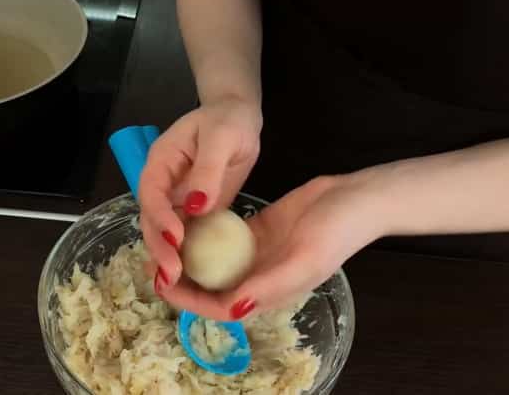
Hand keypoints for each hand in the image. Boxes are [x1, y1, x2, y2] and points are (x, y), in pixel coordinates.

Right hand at [138, 96, 261, 289]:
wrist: (237, 118)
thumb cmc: (228, 121)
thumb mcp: (221, 138)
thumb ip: (208, 170)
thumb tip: (196, 205)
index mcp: (160, 162)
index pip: (152, 193)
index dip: (160, 217)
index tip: (176, 239)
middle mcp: (162, 185)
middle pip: (153, 220)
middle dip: (160, 248)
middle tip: (173, 275)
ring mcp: (176, 200)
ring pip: (165, 233)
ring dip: (169, 258)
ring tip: (177, 286)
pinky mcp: (193, 212)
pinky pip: (186, 236)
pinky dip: (187, 256)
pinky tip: (194, 279)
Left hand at [157, 174, 386, 320]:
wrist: (356, 199)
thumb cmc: (335, 232)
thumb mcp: (303, 260)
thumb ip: (268, 286)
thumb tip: (232, 310)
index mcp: (268, 293)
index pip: (218, 308)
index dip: (187, 301)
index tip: (161, 283)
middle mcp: (258, 278)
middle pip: (210, 289)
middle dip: (180, 282)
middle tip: (152, 264)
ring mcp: (256, 255)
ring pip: (213, 264)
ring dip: (188, 259)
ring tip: (161, 246)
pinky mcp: (256, 232)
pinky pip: (223, 238)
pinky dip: (203, 235)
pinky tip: (184, 224)